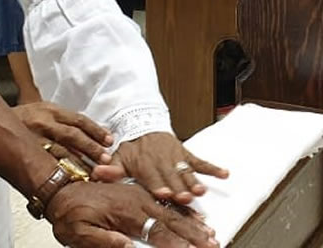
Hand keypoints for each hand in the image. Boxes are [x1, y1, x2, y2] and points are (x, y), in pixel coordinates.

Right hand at [15, 102, 114, 167]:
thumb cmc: (23, 120)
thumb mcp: (43, 113)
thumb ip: (63, 123)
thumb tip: (90, 136)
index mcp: (50, 110)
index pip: (79, 120)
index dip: (96, 130)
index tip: (109, 140)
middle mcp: (43, 122)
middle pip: (73, 136)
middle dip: (91, 148)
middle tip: (106, 159)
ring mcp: (32, 138)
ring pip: (60, 152)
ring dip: (79, 163)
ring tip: (93, 173)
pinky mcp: (24, 152)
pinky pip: (45, 163)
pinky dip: (60, 170)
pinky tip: (70, 179)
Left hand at [46, 181, 218, 247]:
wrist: (60, 185)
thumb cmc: (69, 212)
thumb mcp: (79, 232)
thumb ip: (104, 240)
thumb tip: (127, 247)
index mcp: (127, 214)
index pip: (159, 233)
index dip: (179, 245)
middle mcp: (138, 202)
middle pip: (172, 221)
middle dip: (194, 235)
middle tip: (212, 244)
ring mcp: (140, 194)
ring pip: (173, 210)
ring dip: (193, 222)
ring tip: (210, 232)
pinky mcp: (138, 191)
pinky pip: (165, 198)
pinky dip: (182, 206)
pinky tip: (195, 208)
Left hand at [110, 132, 228, 204]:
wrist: (142, 124)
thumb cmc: (130, 147)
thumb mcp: (117, 156)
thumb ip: (110, 168)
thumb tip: (98, 172)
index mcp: (144, 164)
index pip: (153, 177)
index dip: (159, 186)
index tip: (165, 194)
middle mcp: (162, 161)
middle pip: (172, 178)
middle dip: (179, 188)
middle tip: (186, 198)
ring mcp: (175, 158)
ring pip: (186, 172)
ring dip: (194, 181)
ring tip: (202, 190)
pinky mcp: (185, 154)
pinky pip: (200, 161)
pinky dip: (213, 168)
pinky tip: (224, 174)